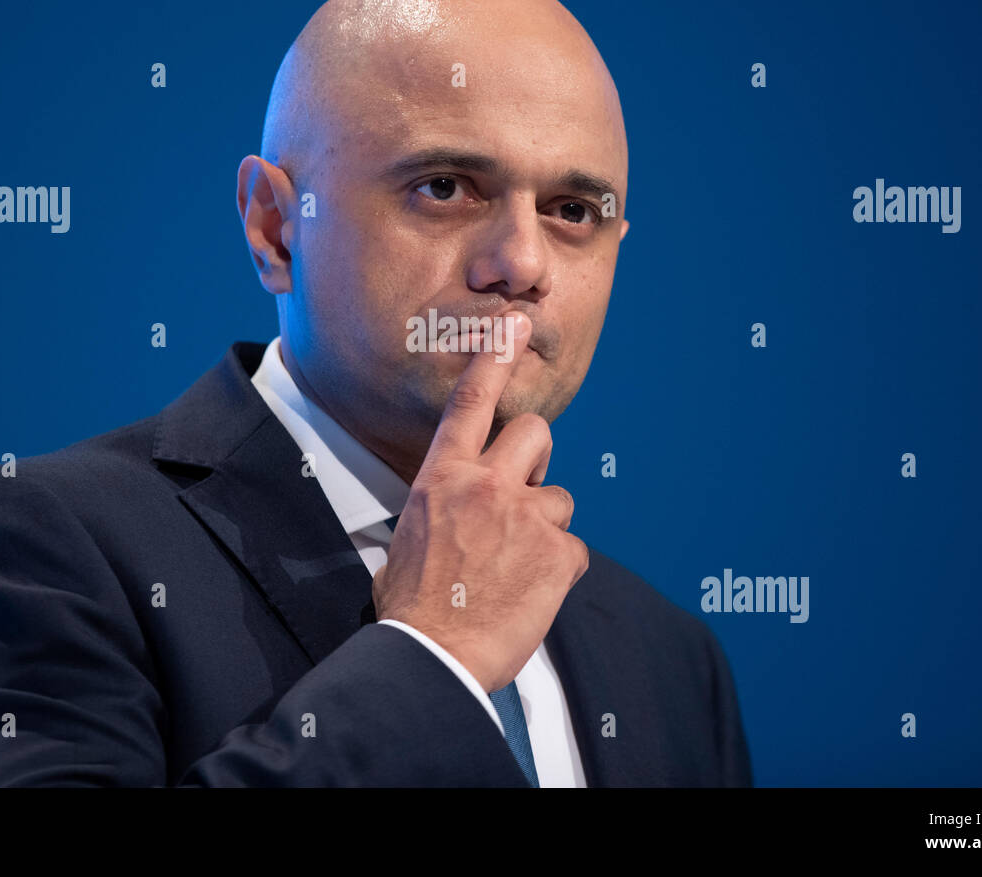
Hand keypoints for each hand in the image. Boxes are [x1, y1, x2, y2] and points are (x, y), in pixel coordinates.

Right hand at [372, 312, 588, 692]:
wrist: (430, 657)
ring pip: (560, 497)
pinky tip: (531, 592)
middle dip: (535, 457)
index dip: (495, 357)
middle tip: (520, 495)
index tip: (515, 324)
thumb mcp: (407, 538)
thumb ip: (438, 506)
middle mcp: (486, 485)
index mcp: (442, 477)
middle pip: (535, 432)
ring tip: (515, 566)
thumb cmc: (411, 606)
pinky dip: (558, 569)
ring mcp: (526, 517)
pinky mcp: (558, 553)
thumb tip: (449, 510)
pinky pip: (573, 548)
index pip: (470, 401)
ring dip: (545, 526)